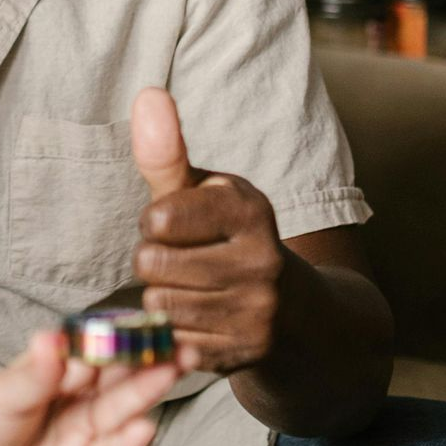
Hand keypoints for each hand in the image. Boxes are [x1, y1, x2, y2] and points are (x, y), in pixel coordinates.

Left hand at [0, 332, 189, 445]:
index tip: (145, 320)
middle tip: (177, 345)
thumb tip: (53, 336)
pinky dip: (128, 444)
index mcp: (49, 374)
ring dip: (146, 393)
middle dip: (147, 361)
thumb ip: (33, 375)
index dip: (118, 336)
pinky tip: (142, 428)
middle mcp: (70, 403)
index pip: (90, 350)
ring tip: (170, 372)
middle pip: (116, 379)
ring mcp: (78, 437)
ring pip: (120, 412)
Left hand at [130, 88, 287, 373]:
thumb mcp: (204, 192)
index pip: (158, 217)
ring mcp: (257, 310)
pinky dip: (177, 333)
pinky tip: (204, 320)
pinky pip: (172, 342)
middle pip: (151, 264)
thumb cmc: (229, 237)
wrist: (297, 312)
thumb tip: (147, 93)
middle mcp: (262, 258)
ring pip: (159, 306)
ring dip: (163, 299)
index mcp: (251, 208)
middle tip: (187, 260)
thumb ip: (165, 152)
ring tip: (196, 288)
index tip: (178, 224)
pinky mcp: (243, 353)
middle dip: (156, 262)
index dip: (155, 223)